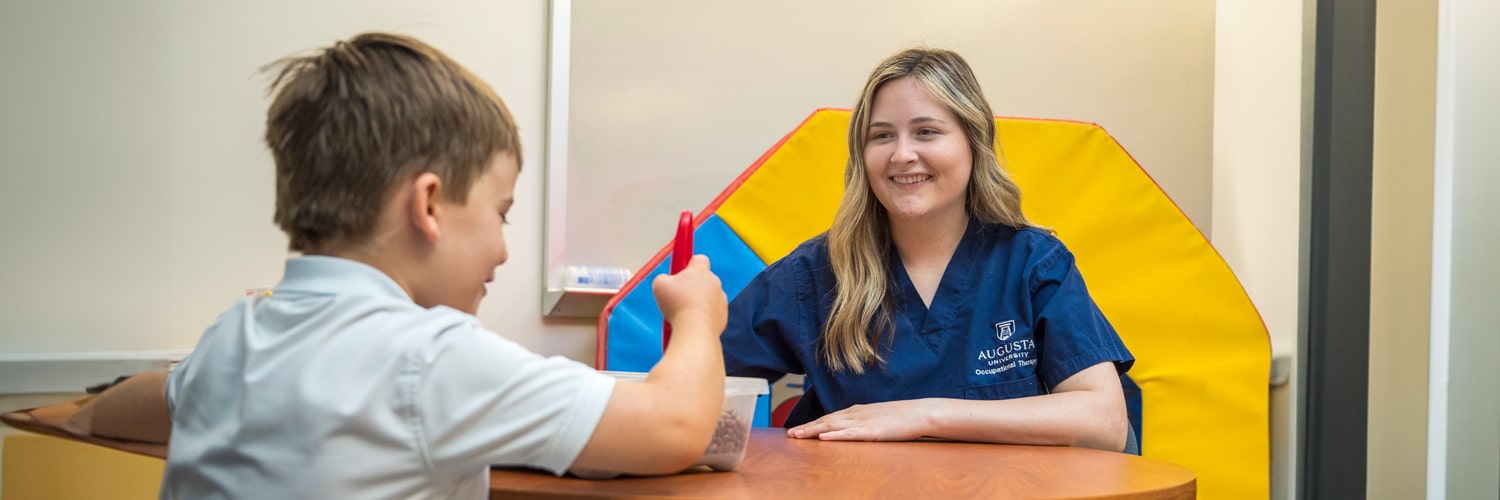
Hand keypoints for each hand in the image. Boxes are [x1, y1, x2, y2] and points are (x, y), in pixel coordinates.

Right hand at [652, 255, 726, 333]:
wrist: (695, 329)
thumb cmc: (677, 305)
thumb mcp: (659, 284)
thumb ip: (663, 277)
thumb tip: (666, 281)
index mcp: (700, 271)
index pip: (699, 259)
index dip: (689, 264)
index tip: (681, 270)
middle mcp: (714, 282)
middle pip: (703, 279)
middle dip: (691, 286)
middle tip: (678, 295)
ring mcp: (721, 299)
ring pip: (708, 297)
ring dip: (697, 302)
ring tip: (684, 312)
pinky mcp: (723, 315)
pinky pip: (712, 312)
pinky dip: (703, 316)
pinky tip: (692, 322)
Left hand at [786, 399, 931, 440]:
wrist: (920, 412)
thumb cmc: (902, 417)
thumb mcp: (878, 417)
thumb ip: (864, 421)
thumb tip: (852, 427)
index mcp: (858, 411)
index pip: (830, 417)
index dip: (812, 423)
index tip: (798, 429)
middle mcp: (856, 414)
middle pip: (826, 421)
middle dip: (807, 428)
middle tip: (789, 434)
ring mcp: (863, 422)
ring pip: (832, 426)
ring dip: (813, 430)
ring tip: (797, 435)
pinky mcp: (872, 431)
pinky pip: (849, 433)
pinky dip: (835, 435)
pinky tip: (823, 437)